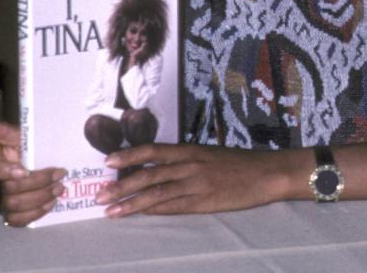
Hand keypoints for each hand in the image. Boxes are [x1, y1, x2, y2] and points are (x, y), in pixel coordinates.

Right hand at [0, 114, 66, 226]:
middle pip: (7, 191)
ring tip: (59, 187)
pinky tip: (52, 202)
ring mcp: (0, 200)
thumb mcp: (17, 135)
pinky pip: (18, 220)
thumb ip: (1, 130)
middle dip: (35, 183)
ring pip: (13, 207)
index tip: (24, 170)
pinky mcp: (11, 213)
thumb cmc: (24, 146)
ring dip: (39, 198)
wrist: (38, 160)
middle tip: (58, 174)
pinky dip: (36, 213)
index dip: (3, 172)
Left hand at [95, 143, 297, 217]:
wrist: (266, 172)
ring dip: (131, 202)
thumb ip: (186, 161)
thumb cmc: (239, 164)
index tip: (107, 161)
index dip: (128, 155)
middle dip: (121, 184)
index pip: (152, 150)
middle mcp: (189, 164)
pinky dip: (154, 211)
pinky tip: (140, 215)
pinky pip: (174, 206)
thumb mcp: (209, 155)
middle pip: (148, 173)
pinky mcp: (204, 201)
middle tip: (99, 194)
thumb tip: (160, 168)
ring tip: (110, 210)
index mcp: (190, 150)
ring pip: (156, 192)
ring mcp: (196, 183)